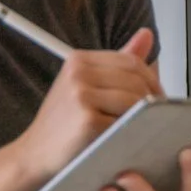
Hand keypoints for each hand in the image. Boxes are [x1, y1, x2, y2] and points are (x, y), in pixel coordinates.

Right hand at [9, 27, 160, 182]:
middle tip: (155, 118)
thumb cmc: (62, 124)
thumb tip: (147, 35)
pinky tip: (126, 139)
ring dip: (144, 117)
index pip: (131, 62)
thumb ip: (119, 62)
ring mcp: (81, 95)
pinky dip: (132, 132)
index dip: (151, 81)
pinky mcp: (87, 120)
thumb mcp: (86, 85)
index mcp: (79, 60)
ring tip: (140, 129)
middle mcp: (78, 73)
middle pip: (136, 80)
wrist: (34, 155)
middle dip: (152, 100)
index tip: (156, 98)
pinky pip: (125, 121)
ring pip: (135, 100)